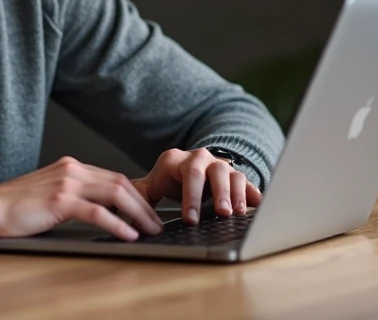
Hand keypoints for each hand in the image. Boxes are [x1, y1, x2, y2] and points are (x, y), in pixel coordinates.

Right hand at [0, 156, 164, 240]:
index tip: (148, 211)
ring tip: (150, 229)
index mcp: (71, 167)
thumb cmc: (16, 206)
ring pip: (115, 193)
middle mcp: (72, 169)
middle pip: (120, 182)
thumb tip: (101, 211)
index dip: (135, 194)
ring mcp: (67, 183)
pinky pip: (97, 212)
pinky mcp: (60, 200)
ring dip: (138, 213)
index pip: (113, 177)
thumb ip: (73, 195)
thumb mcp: (50, 193)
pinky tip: (128, 235)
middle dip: (143, 204)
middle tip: (157, 222)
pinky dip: (117, 223)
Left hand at [132, 148, 261, 225]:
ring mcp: (219, 165)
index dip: (190, 198)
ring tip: (237, 212)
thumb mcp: (153, 184)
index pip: (187, 176)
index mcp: (177, 160)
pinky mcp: (235, 174)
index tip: (190, 220)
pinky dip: (252, 192)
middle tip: (220, 213)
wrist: (187, 164)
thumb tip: (120, 209)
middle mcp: (200, 158)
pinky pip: (246, 180)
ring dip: (236, 194)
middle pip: (212, 172)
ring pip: (231, 174)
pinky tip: (257, 204)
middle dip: (217, 193)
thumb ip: (140, 194)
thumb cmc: (169, 179)